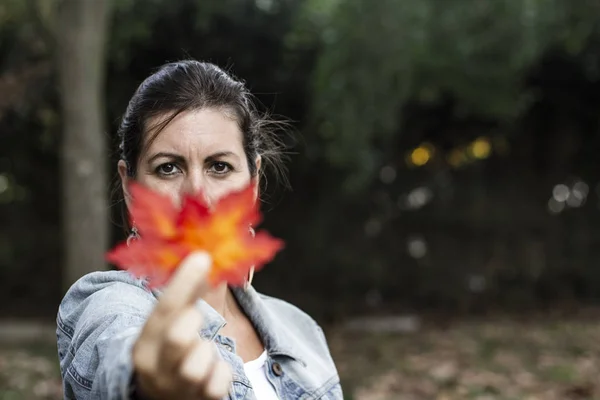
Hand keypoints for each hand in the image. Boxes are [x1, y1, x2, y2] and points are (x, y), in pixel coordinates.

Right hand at [132, 252, 231, 398]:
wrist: (167, 399)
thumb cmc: (172, 354)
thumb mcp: (170, 327)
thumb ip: (187, 296)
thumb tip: (205, 256)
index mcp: (145, 344)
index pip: (163, 309)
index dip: (184, 282)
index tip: (202, 257)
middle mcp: (155, 368)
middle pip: (177, 338)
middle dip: (193, 322)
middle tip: (196, 318)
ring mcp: (176, 388)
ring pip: (198, 364)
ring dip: (208, 351)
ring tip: (203, 351)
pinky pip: (219, 382)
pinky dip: (222, 372)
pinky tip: (213, 370)